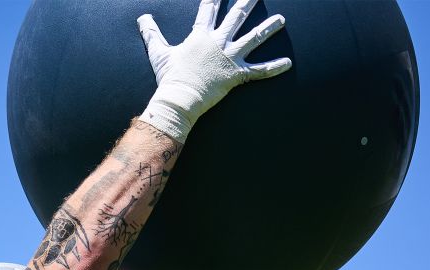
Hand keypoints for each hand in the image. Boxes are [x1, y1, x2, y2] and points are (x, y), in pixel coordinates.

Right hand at [138, 0, 291, 140]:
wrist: (179, 99)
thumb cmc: (169, 76)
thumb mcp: (158, 52)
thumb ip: (151, 32)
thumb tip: (142, 17)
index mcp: (201, 35)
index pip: (209, 8)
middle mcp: (218, 42)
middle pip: (237, 17)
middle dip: (248, 2)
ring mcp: (230, 58)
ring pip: (254, 39)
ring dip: (269, 28)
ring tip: (282, 19)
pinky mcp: (236, 75)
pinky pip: (259, 71)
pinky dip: (273, 68)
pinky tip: (288, 63)